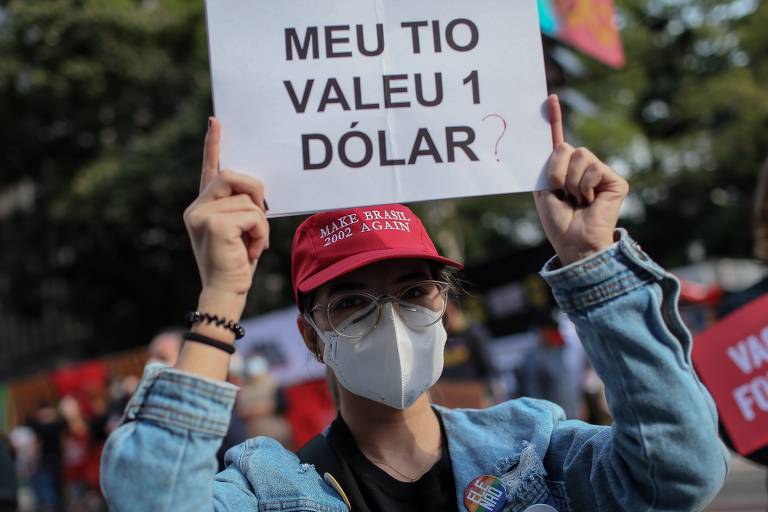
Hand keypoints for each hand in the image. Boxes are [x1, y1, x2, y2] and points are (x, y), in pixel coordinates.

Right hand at [183, 118, 268, 303]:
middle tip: (261, 217)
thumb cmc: (236, 265)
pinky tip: (252, 250)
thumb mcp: (239, 232)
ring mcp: (202, 215)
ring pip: (248, 200)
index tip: (216, 121)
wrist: (225, 293)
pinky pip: (252, 215)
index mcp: (203, 207)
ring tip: (253, 245)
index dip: (213, 145)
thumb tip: (257, 192)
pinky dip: (260, 233)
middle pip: (233, 176)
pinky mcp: (213, 224)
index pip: (210, 170)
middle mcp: (197, 208)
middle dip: (255, 193)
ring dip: (260, 224)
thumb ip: (241, 209)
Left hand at [534, 95, 628, 265]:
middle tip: (562, 193)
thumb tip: (551, 143)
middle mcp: (583, 167)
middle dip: (556, 172)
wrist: (573, 242)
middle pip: (565, 148)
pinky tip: (590, 201)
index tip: (550, 98)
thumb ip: (545, 166)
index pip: (558, 140)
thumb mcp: (544, 190)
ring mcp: (600, 172)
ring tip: (576, 199)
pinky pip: (593, 169)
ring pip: (579, 156)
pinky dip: (586, 186)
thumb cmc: (558, 221)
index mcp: (563, 169)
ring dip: (570, 181)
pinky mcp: (616, 180)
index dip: (554, 119)